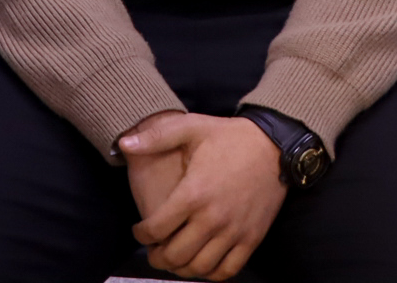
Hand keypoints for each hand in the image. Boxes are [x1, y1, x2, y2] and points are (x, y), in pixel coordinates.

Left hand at [118, 112, 285, 280]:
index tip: (139, 231)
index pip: (157, 229)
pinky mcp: (251, 239)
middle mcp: (212, 218)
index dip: (141, 235)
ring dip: (181, 268)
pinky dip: (211, 274)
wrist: (274, 146)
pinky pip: (227, 270)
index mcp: (193, 194)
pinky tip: (201, 264)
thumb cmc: (229, 136)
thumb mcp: (191, 127)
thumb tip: (123, 144)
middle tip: (153, 251)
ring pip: (199, 267)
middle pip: (175, 254)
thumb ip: (155, 136)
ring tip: (173, 259)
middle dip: (157, 257)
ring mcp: (233, 232)